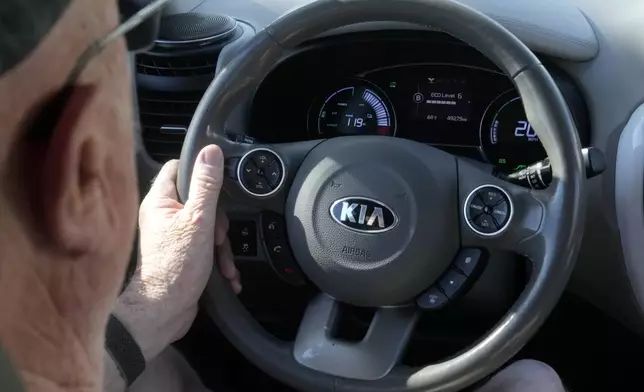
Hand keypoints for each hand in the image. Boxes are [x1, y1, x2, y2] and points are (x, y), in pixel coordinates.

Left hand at [113, 145, 240, 360]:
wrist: (164, 312)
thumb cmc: (176, 267)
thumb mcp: (199, 220)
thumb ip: (206, 185)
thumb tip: (210, 153)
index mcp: (160, 202)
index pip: (177, 168)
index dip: (200, 171)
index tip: (218, 182)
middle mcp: (163, 216)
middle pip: (199, 199)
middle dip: (219, 218)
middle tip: (220, 232)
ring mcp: (172, 237)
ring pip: (207, 226)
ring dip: (222, 244)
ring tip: (222, 259)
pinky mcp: (183, 255)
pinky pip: (206, 248)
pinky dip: (218, 260)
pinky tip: (226, 274)